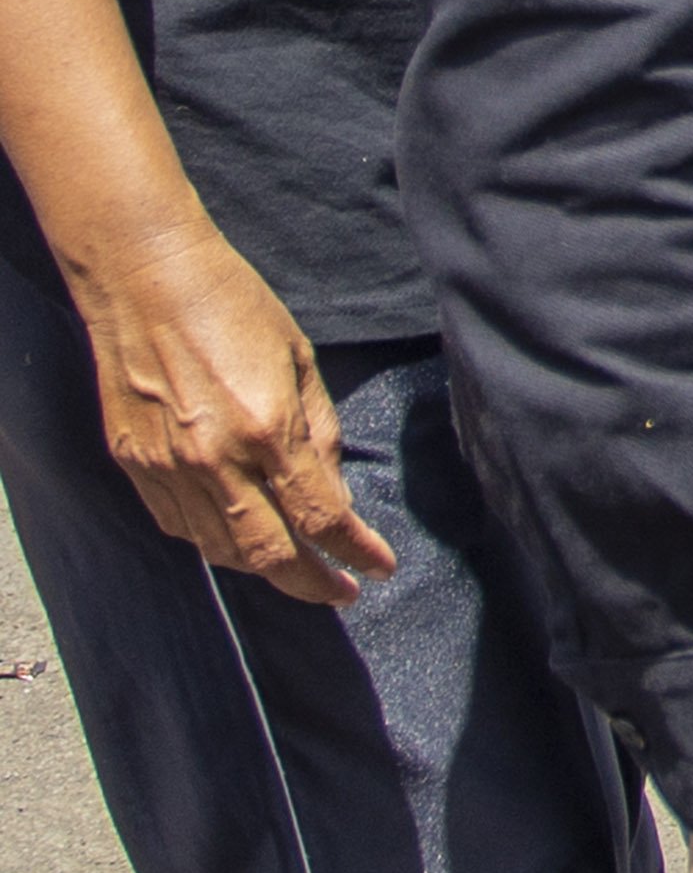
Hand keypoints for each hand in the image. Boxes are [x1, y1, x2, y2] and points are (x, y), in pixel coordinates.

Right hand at [76, 211, 388, 602]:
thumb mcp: (300, 362)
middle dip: (313, 583)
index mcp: (268, 430)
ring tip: (297, 568)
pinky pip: (178, 526)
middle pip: (269, 554)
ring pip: (219, 550)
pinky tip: (239, 538)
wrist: (145, 281)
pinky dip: (214, 543)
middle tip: (343, 591)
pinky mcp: (134, 464)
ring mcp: (167, 467)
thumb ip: (319, 435)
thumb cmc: (235, 308)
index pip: (321, 517)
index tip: (378, 569)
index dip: (355, 552)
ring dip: (264, 569)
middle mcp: (214, 460)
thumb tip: (334, 496)